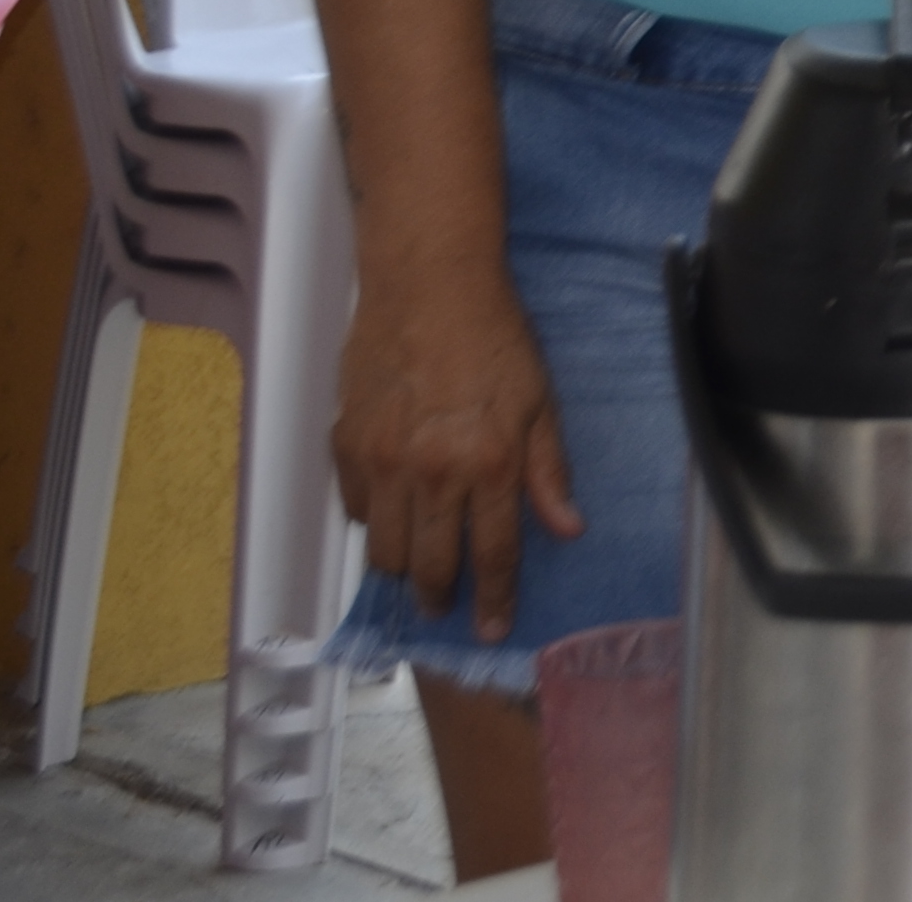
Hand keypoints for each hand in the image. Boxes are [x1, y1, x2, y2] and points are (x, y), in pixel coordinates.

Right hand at [331, 266, 582, 642]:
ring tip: (418, 573)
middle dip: (441, 598)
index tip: (494, 626)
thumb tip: (567, 527)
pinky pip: (356, 509)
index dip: (495, 598)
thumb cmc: (494, 335)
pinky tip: (392, 518)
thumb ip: (548, 470)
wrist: (428, 285)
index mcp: (488, 463)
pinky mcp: (344, 445)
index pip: (494, 553)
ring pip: (385, 549)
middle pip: (431, 565)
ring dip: (403, 570)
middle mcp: (431, 472)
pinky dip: (374, 523)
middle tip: (447, 610)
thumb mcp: (540, 400)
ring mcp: (381, 461)